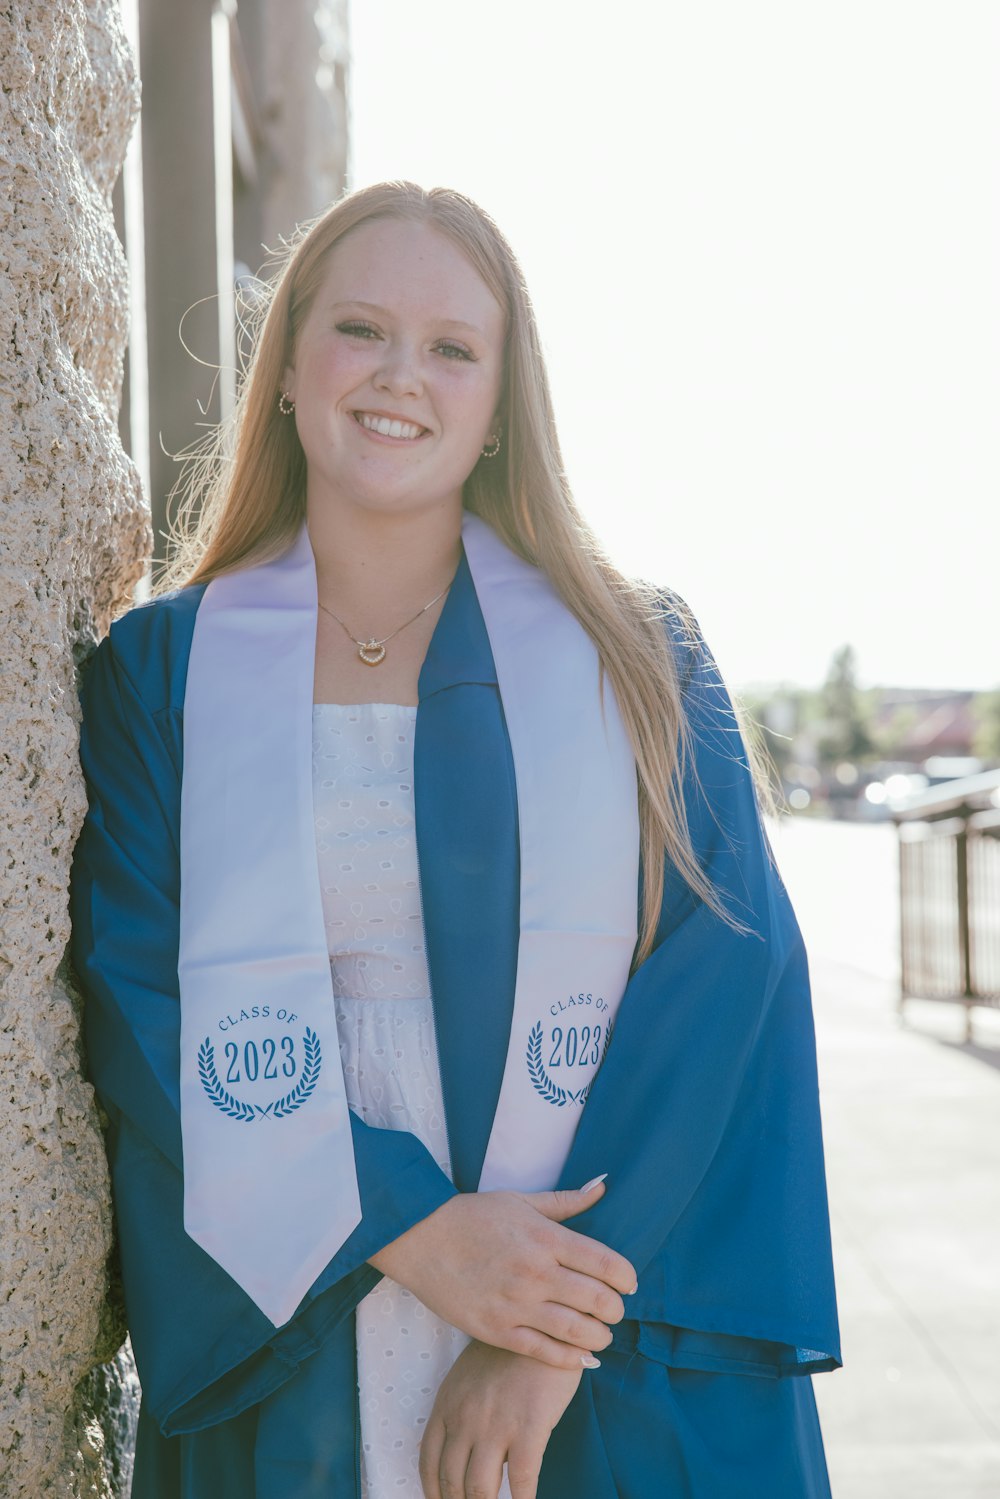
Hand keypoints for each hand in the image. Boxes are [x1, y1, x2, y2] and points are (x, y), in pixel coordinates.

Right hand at [368, 1179, 635, 1368]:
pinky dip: (570, 1360)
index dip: (626, 1278)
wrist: (419, 1237)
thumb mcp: (520, 1200)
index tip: (628, 1283)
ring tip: (600, 1335)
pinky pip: (543, 1352)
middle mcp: (536, 1272)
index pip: (606, 1263)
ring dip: (599, 1338)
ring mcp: (516, 1304)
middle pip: (598, 1301)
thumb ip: (566, 1201)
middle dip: (616, 1311)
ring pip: (576, 1332)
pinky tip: (581, 1358)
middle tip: (614, 1312)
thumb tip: (602, 1188)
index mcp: (545, 1237)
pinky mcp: (496, 1330)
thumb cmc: (471, 1215)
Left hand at [419, 1341, 582, 1498]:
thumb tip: (465, 1453)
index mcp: (447, 1405)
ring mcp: (495, 1424)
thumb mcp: (470, 1376)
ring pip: (479, 1489)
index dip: (433, 1493)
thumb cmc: (510, 1351)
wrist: (543, 1324)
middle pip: (452, 1482)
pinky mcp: (528, 1427)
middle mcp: (465, 1419)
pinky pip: (521, 1481)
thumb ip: (461, 1411)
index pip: (429, 1463)